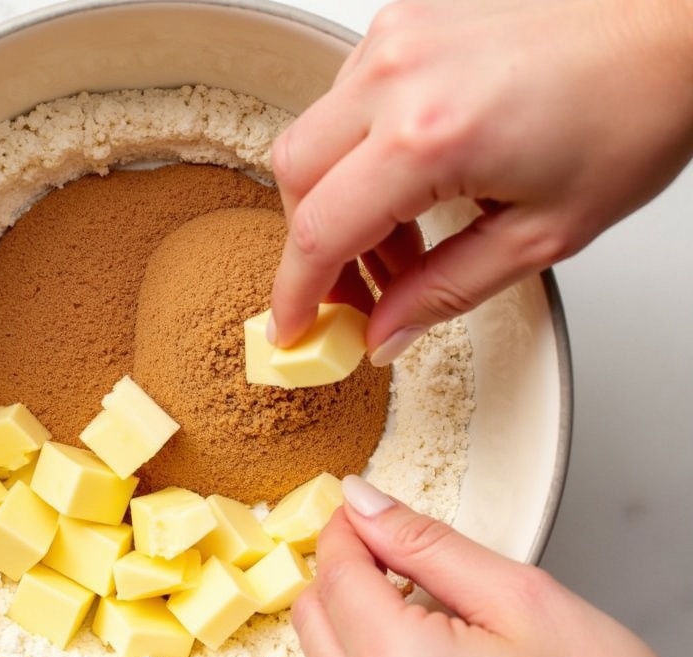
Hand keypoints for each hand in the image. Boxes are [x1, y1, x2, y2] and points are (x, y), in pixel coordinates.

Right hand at [270, 0, 692, 362]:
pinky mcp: (403, 21)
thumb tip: (383, 334)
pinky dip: (359, 152)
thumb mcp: (544, 233)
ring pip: (314, 137)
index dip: (297, 292)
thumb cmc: (633, 109)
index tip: (295, 326)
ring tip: (404, 232)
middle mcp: (398, 75)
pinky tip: (411, 177)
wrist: (673, 23)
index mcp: (431, 136)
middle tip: (360, 288)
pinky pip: (345, 99)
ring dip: (338, 198)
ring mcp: (395, 38)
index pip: (320, 231)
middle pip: (293, 178)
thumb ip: (447, 292)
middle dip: (313, 245)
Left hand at [294, 475, 692, 656]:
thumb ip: (425, 543)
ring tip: (422, 595)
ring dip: (354, 607)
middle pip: (313, 609)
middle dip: (345, 564)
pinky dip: (365, 650)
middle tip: (396, 544)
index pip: (335, 569)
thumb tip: (364, 503)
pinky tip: (423, 639)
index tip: (367, 504)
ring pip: (321, 647)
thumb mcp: (519, 597)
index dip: (349, 524)